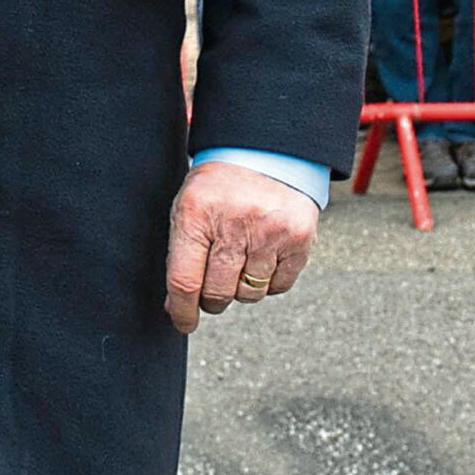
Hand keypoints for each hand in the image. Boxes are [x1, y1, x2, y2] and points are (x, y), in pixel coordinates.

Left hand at [164, 164, 317, 332]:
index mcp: (196, 213)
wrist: (265, 152)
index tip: (182, 322)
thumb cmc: (218, 186)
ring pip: (249, 294)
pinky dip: (267, 282)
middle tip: (211, 285)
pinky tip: (261, 256)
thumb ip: (180, 254)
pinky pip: (278, 287)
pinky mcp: (298, 239)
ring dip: (240, 288)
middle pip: (217, 293)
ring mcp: (269, 232)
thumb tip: (177, 306)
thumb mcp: (188, 207)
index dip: (181, 310)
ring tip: (239, 258)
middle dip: (210, 298)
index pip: (185, 280)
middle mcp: (234, 223)